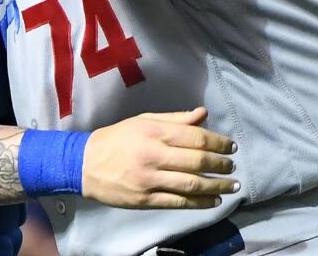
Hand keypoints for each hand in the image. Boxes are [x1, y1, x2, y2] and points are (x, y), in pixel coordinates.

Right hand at [81, 107, 238, 208]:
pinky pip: (178, 202)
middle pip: (197, 161)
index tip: (231, 146)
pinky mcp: (145, 199)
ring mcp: (149, 179)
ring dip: (216, 186)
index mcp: (153, 132)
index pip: (195, 137)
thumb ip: (175, 119)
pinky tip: (214, 201)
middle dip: (220, 164)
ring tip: (232, 185)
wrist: (85, 164)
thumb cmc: (116, 139)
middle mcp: (153, 155)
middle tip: (232, 166)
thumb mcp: (143, 121)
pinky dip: (200, 203)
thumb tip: (203, 114)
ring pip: (191, 184)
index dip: (217, 142)